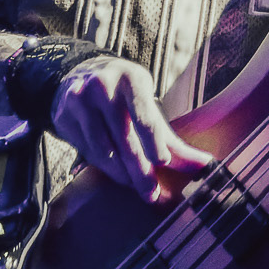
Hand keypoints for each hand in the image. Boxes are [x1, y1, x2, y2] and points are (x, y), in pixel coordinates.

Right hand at [50, 56, 212, 202]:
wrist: (80, 75)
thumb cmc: (125, 94)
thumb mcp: (148, 104)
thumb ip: (172, 138)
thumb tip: (204, 165)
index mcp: (131, 79)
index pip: (144, 114)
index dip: (153, 141)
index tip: (163, 162)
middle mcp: (103, 86)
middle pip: (124, 138)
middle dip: (140, 171)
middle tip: (151, 194)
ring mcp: (79, 101)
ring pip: (103, 151)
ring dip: (122, 174)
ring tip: (137, 187)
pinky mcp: (63, 116)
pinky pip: (87, 152)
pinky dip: (104, 167)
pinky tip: (116, 174)